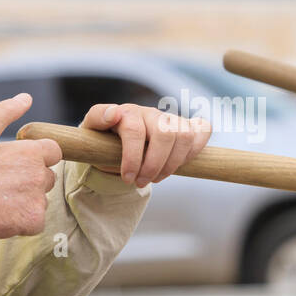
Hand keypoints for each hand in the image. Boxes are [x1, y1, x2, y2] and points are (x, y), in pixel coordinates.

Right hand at [0, 93, 62, 245]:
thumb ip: (5, 112)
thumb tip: (26, 98)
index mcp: (31, 152)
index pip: (53, 151)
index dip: (35, 155)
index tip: (15, 162)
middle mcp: (40, 176)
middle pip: (47, 176)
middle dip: (30, 177)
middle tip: (0, 181)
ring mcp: (38, 200)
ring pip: (41, 198)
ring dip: (26, 198)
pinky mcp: (33, 222)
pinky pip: (36, 220)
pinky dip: (23, 219)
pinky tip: (2, 214)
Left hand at [79, 103, 212, 187]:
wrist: (117, 144)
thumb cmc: (105, 141)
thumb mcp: (92, 132)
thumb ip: (98, 118)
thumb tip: (114, 113)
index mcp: (128, 112)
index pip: (135, 130)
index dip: (133, 157)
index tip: (128, 178)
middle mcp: (151, 113)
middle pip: (164, 134)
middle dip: (154, 164)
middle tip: (142, 182)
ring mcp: (170, 118)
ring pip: (184, 135)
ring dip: (172, 163)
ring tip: (157, 178)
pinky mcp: (187, 125)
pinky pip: (203, 129)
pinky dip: (196, 148)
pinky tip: (180, 163)